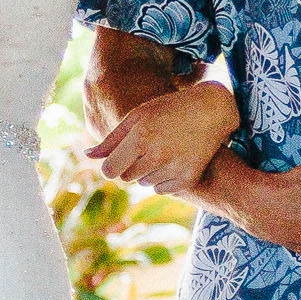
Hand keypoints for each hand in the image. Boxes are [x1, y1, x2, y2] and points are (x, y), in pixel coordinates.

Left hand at [88, 81, 240, 194]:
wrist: (212, 110)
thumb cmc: (169, 109)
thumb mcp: (138, 116)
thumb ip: (112, 139)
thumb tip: (88, 157)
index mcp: (141, 137)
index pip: (110, 170)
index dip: (112, 165)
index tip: (119, 157)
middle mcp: (157, 156)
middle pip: (127, 178)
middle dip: (130, 165)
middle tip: (146, 148)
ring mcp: (175, 169)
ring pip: (144, 184)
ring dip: (147, 171)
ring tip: (163, 150)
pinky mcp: (188, 178)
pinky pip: (161, 190)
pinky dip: (162, 179)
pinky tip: (174, 159)